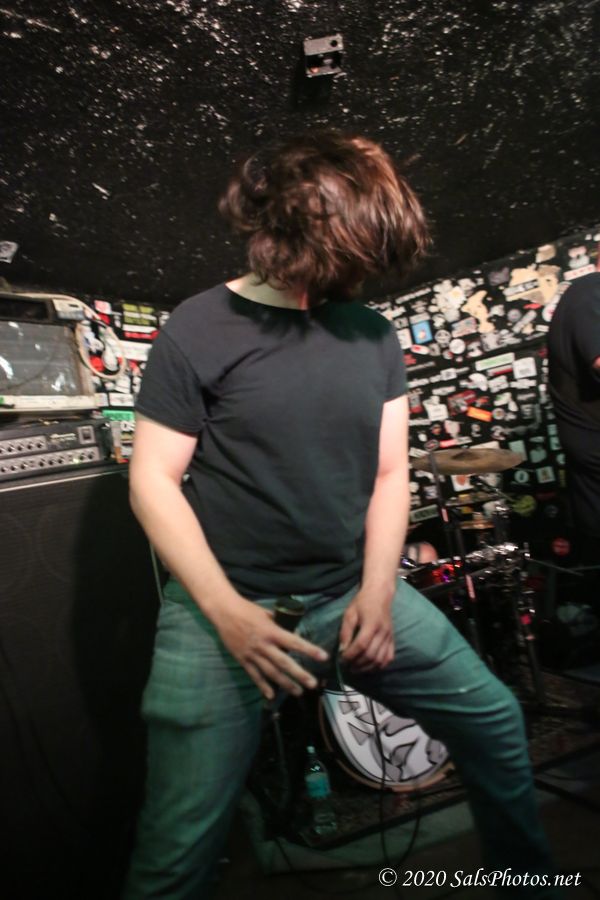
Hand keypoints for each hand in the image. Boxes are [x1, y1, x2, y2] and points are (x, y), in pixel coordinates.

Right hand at [214, 597, 328, 700]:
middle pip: (284, 663)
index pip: (294, 642)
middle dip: (299, 674)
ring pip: (271, 672)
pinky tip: (271, 695)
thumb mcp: (267, 613)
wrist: (224, 612)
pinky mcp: (242, 659)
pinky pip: (254, 675)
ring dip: (285, 684)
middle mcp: (263, 645)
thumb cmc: (247, 609)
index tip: (323, 657)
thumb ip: (279, 623)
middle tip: (312, 684)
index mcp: (271, 631)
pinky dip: (263, 686)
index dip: (309, 650)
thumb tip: (291, 630)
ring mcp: (252, 654)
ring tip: (298, 692)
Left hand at [339, 588, 394, 671]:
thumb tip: (342, 649)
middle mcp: (382, 632)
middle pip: (371, 655)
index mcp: (371, 624)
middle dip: (357, 664)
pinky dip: (379, 665)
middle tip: (347, 666)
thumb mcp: (349, 613)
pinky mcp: (392, 639)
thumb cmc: (362, 602)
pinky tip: (370, 667)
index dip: (350, 655)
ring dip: (367, 668)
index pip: (361, 645)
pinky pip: (389, 658)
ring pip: (380, 659)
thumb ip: (345, 631)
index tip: (341, 659)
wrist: (380, 595)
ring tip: (356, 669)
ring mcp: (389, 637)